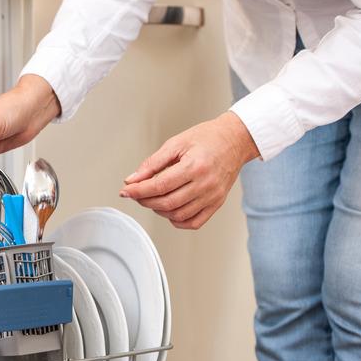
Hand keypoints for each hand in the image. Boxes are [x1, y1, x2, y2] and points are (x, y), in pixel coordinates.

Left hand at [119, 112, 259, 228]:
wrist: (235, 140)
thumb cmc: (207, 138)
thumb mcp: (176, 143)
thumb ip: (152, 163)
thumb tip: (132, 179)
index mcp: (195, 166)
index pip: (159, 186)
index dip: (138, 191)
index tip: (126, 191)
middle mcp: (206, 184)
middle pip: (167, 203)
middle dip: (145, 201)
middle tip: (136, 194)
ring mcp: (213, 196)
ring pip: (178, 215)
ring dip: (159, 210)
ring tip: (152, 198)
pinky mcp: (217, 204)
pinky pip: (194, 222)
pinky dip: (177, 220)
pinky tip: (169, 210)